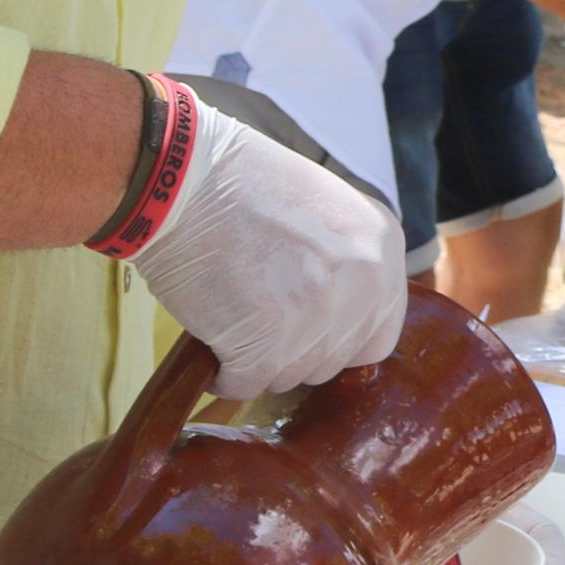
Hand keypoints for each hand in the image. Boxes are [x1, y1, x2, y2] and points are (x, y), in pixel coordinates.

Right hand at [131, 98, 407, 397]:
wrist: (182, 180)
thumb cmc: (241, 187)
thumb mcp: (326, 211)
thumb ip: (350, 264)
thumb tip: (345, 322)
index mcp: (382, 248)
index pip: (377, 337)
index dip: (336, 341)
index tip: (304, 331)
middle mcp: (363, 284)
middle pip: (332, 362)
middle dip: (292, 350)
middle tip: (254, 314)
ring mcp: (318, 316)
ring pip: (289, 377)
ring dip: (256, 360)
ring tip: (230, 316)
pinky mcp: (267, 345)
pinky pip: (245, 385)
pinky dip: (222, 373)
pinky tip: (210, 341)